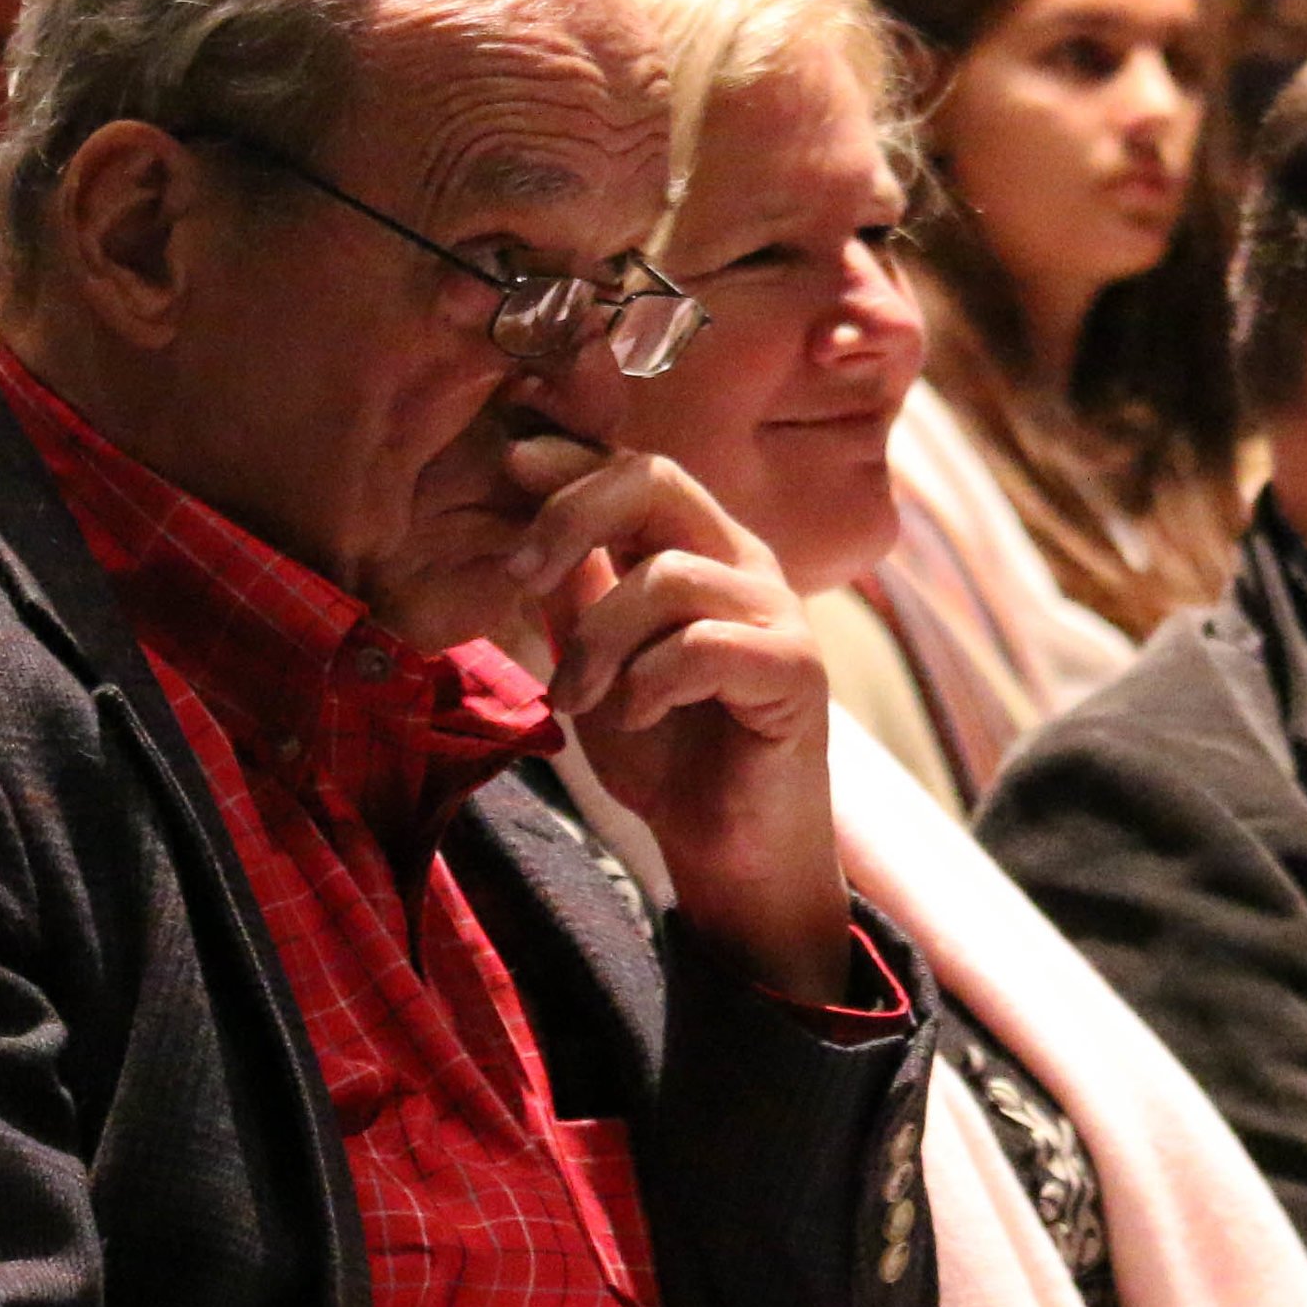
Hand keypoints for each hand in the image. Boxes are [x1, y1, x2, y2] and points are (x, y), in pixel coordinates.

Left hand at [502, 432, 852, 1001]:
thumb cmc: (665, 753)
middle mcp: (742, 564)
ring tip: (576, 698)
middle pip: (659, 480)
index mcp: (696, 550)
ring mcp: (778, 612)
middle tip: (521, 573)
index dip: (572, 458)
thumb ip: (570, 595)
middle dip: (573, 515)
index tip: (510, 461)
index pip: (636, 470)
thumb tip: (522, 528)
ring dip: (598, 642)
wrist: (726, 849)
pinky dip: (649, 685)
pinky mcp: (796, 669)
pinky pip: (702, 646)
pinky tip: (637, 718)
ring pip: (666, 576)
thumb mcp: (593, 663)